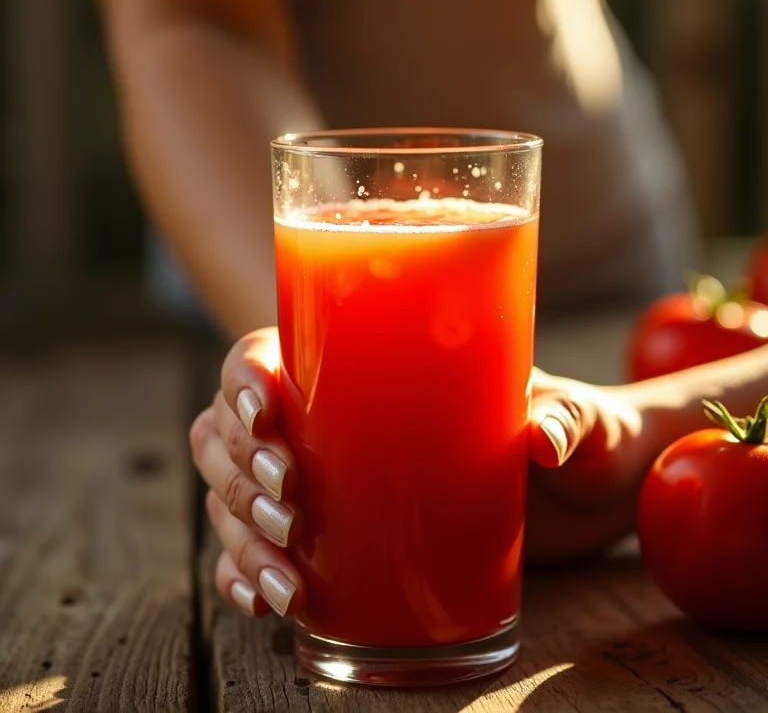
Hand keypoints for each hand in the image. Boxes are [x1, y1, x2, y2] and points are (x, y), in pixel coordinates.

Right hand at [190, 331, 660, 616]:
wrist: (584, 490)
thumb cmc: (574, 435)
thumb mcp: (576, 419)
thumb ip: (567, 419)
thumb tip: (542, 442)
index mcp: (367, 363)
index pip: (266, 353)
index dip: (242, 377)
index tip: (264, 411)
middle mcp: (327, 419)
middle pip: (229, 431)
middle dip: (239, 472)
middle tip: (289, 507)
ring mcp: (323, 480)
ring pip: (231, 497)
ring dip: (240, 536)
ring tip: (287, 582)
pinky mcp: (336, 535)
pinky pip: (257, 551)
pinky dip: (247, 576)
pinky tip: (264, 602)